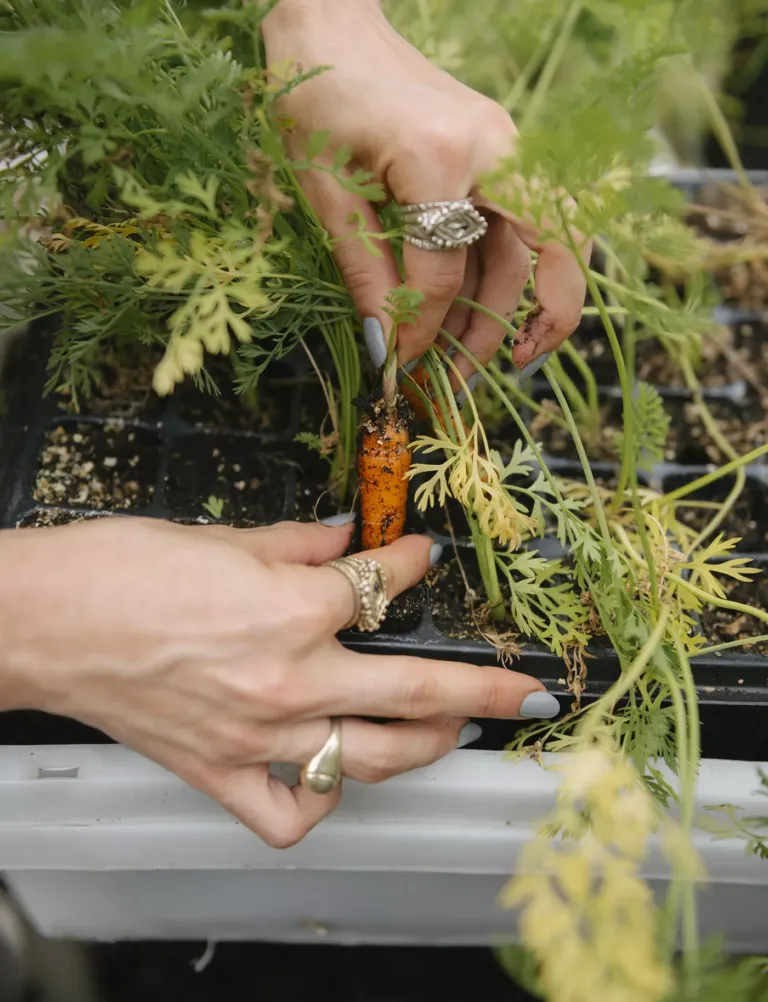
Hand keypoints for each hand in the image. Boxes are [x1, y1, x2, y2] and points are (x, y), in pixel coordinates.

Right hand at [0, 517, 556, 846]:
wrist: (44, 622)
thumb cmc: (121, 569)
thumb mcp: (221, 536)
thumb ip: (298, 542)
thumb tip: (345, 537)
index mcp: (292, 608)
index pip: (380, 586)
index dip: (412, 565)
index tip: (424, 557)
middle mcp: (289, 679)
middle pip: (414, 691)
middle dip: (486, 689)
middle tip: (530, 693)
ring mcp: (258, 737)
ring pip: (371, 758)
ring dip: (426, 746)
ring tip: (452, 732)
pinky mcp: (219, 772)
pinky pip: (287, 812)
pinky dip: (316, 802)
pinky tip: (329, 776)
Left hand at [262, 0, 588, 377]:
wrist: (333, 25)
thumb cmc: (314, 99)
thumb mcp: (325, 194)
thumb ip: (365, 272)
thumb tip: (389, 347)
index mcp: (438, 158)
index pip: (444, 274)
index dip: (422, 331)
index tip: (399, 369)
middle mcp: (495, 150)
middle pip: (534, 261)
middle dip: (505, 332)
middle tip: (462, 384)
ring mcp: (509, 148)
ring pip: (539, 249)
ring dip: (512, 312)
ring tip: (471, 363)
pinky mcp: (506, 154)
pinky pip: (520, 229)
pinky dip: (508, 276)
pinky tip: (480, 313)